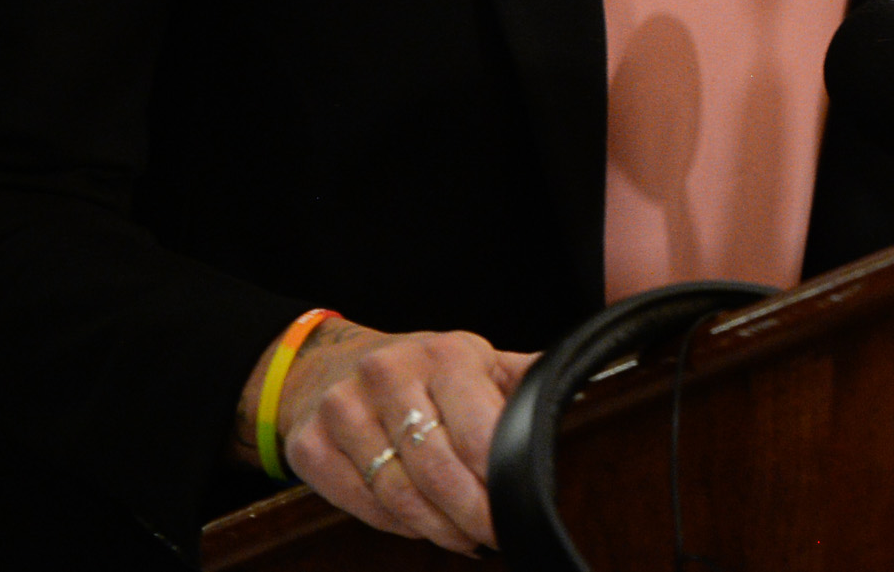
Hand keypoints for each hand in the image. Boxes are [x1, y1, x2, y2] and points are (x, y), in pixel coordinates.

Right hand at [239, 316, 534, 553]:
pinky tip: (423, 526)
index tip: (519, 505)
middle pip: (438, 471)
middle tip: (494, 534)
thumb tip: (583, 383)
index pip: (478, 431)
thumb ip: (522, 378)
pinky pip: (362, 504)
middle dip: (473, 514)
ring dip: (438, 528)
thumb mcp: (476, 360)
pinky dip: (398, 525)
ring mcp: (343, 411)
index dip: (500, 478)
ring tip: (466, 538)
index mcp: (443, 354)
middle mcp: (389, 376)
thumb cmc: (420, 369)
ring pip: (399, 495)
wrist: (329, 365)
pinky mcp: (310, 445)